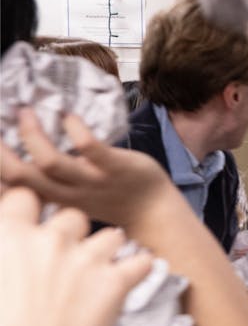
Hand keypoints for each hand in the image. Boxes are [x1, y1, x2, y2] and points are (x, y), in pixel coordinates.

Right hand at [0, 109, 177, 228]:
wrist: (154, 212)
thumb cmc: (111, 199)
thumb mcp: (73, 198)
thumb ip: (51, 183)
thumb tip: (26, 155)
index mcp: (55, 200)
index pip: (15, 190)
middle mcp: (69, 194)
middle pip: (23, 178)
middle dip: (1, 155)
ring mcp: (93, 181)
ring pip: (52, 162)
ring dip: (33, 136)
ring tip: (26, 112)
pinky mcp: (117, 168)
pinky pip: (90, 149)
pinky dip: (76, 130)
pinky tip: (69, 116)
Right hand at [0, 188, 151, 325]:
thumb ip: (6, 253)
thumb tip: (12, 255)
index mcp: (10, 235)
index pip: (24, 196)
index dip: (29, 209)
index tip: (31, 224)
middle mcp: (51, 239)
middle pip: (72, 216)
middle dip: (71, 232)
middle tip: (64, 256)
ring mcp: (87, 258)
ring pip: (111, 235)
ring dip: (107, 249)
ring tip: (99, 268)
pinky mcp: (116, 282)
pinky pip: (141, 261)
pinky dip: (139, 268)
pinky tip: (131, 276)